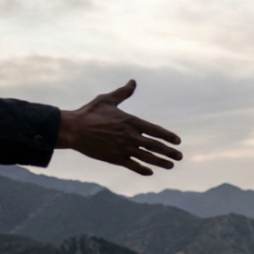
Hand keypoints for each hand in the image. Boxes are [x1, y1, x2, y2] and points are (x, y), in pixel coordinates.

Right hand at [56, 80, 182, 174]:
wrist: (73, 129)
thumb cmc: (89, 113)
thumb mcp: (107, 99)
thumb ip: (123, 93)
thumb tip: (133, 82)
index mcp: (130, 121)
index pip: (155, 130)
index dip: (168, 136)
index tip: (178, 141)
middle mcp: (129, 136)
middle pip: (154, 145)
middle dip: (169, 151)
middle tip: (180, 156)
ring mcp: (122, 148)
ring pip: (146, 157)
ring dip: (160, 162)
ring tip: (171, 165)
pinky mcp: (114, 158)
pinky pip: (132, 165)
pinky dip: (142, 169)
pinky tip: (150, 172)